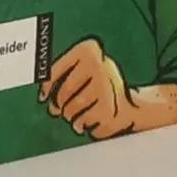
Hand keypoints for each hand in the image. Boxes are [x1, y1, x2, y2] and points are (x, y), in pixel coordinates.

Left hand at [40, 37, 176, 138]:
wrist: (133, 104)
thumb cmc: (99, 88)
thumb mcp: (83, 73)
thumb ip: (61, 79)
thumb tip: (45, 97)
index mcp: (89, 50)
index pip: (56, 70)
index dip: (47, 87)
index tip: (44, 97)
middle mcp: (99, 65)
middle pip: (64, 94)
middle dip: (61, 106)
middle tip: (66, 108)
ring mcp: (106, 88)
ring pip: (72, 112)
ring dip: (73, 118)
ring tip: (81, 114)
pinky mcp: (110, 110)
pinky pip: (84, 124)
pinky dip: (86, 126)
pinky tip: (95, 119)